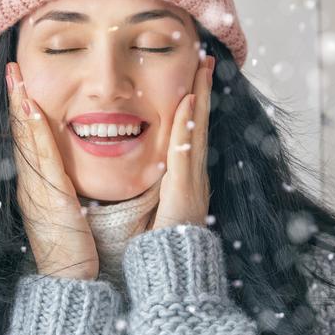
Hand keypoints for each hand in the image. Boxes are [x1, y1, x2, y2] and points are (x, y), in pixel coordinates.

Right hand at [6, 62, 98, 280]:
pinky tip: (33, 109)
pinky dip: (34, 131)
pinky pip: (40, 157)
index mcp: (39, 186)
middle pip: (22, 134)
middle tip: (12, 69)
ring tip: (16, 77)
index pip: (30, 140)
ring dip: (21, 107)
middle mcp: (31, 184)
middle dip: (17, 100)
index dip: (24, 111)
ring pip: (26, 140)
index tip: (23, 84)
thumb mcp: (70, 214)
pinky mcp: (47, 197)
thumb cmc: (75, 252)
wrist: (69, 283)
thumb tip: (73, 177)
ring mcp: (34, 190)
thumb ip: (68, 191)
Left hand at [145, 53, 213, 232]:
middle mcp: (191, 177)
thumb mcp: (147, 207)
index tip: (191, 74)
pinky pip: (185, 152)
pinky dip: (188, 125)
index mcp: (181, 179)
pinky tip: (188, 101)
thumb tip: (129, 160)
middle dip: (202, 90)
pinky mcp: (186, 193)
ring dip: (200, 97)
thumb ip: (147, 184)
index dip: (190, 103)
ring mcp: (192, 183)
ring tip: (203, 67)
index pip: (185, 132)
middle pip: (196, 124)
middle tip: (205, 58)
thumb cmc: (152, 246)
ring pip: (195, 131)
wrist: (168, 276)